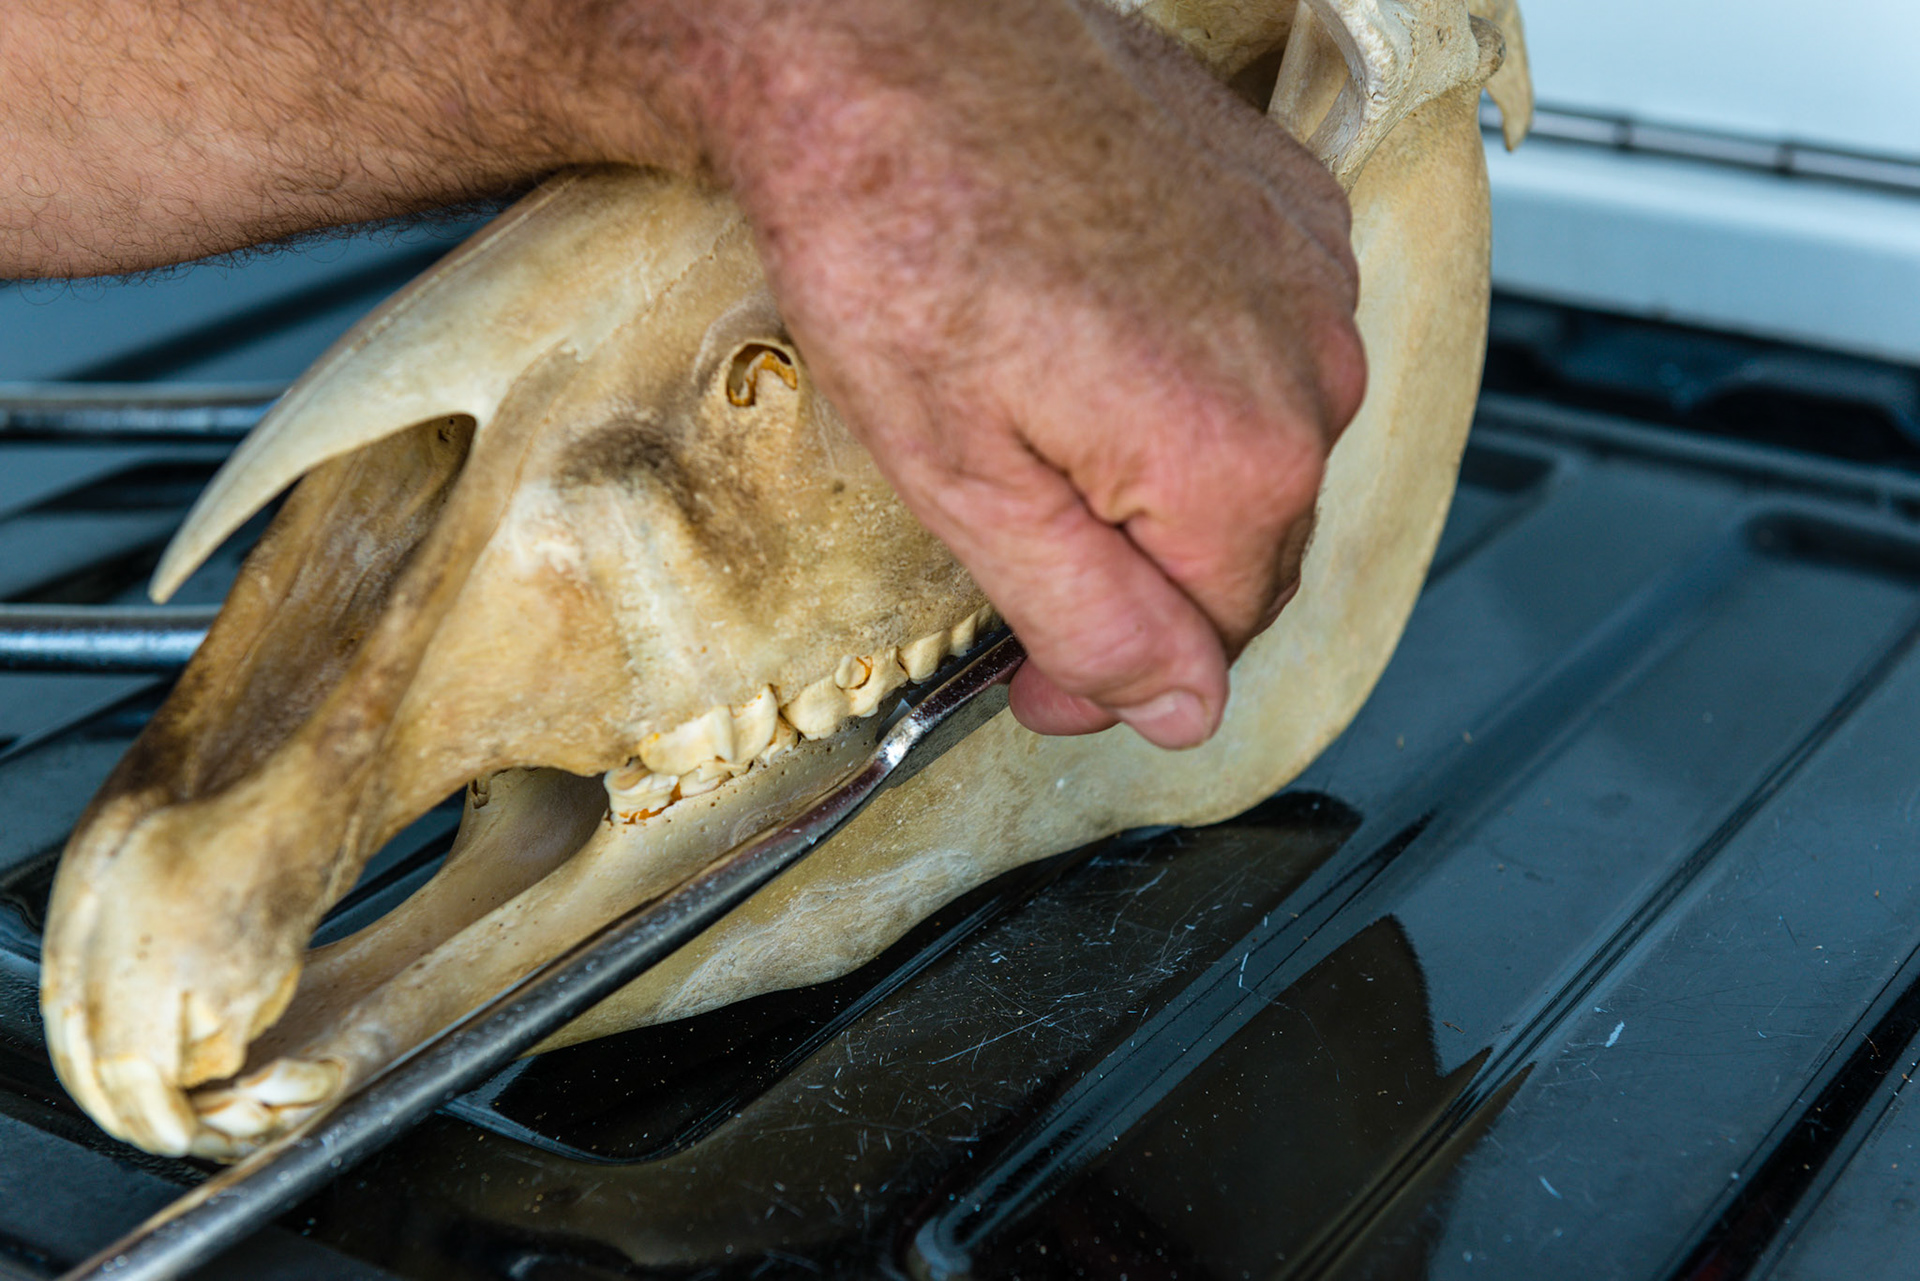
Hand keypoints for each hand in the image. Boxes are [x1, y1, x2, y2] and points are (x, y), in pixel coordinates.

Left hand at [709, 0, 1364, 747]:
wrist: (893, 49)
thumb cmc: (901, 234)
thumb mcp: (968, 488)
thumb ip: (1092, 620)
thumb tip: (1180, 709)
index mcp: (1240, 460)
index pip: (1219, 641)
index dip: (1124, 675)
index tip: (1044, 677)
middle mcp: (1310, 368)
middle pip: (1250, 547)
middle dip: (1148, 581)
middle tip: (1029, 569)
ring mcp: (1309, 275)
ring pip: (1263, 444)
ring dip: (1172, 473)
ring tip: (1049, 429)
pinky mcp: (1289, 206)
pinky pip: (1268, 341)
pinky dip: (1197, 374)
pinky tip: (1102, 344)